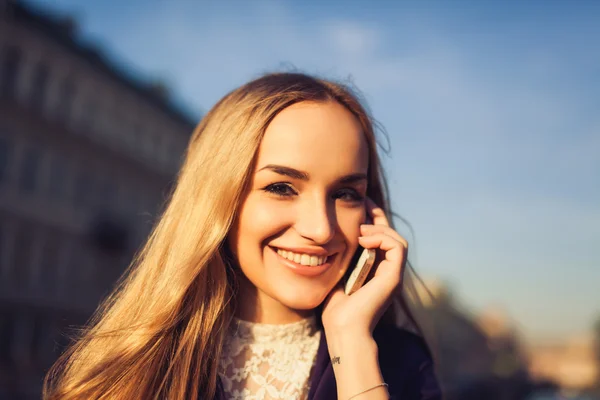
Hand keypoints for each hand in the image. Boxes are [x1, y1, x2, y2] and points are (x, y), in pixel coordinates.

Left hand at [321, 197, 407, 337]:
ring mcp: (393, 274)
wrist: (342, 328)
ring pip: (397, 238)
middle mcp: (388, 271)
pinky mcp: (394, 277)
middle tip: (361, 201)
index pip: (379, 236)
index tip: (356, 202)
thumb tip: (328, 235)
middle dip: (376, 214)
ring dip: (379, 228)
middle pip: (390, 234)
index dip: (371, 217)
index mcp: (376, 269)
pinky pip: (398, 246)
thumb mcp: (335, 273)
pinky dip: (382, 237)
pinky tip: (363, 238)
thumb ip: (340, 256)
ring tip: (359, 229)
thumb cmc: (334, 306)